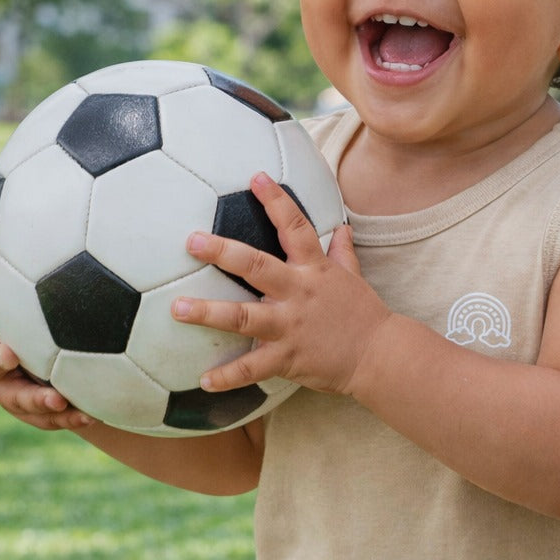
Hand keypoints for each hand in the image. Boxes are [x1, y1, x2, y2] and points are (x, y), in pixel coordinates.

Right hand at [0, 294, 91, 430]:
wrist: (62, 373)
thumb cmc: (47, 329)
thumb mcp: (39, 305)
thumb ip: (38, 281)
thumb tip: (42, 244)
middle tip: (8, 355)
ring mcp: (15, 395)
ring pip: (22, 400)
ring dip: (39, 399)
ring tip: (57, 399)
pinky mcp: (38, 416)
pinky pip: (53, 419)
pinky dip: (71, 416)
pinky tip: (90, 414)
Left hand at [172, 172, 390, 396]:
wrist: (381, 355)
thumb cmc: (365, 315)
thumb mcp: (354, 277)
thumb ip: (343, 252)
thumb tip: (342, 227)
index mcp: (313, 269)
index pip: (295, 227)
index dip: (276, 201)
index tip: (256, 178)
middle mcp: (298, 293)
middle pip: (257, 267)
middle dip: (223, 253)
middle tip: (192, 242)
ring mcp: (291, 326)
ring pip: (243, 318)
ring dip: (208, 313)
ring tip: (178, 309)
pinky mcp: (288, 358)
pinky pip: (253, 368)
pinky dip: (228, 376)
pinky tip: (203, 381)